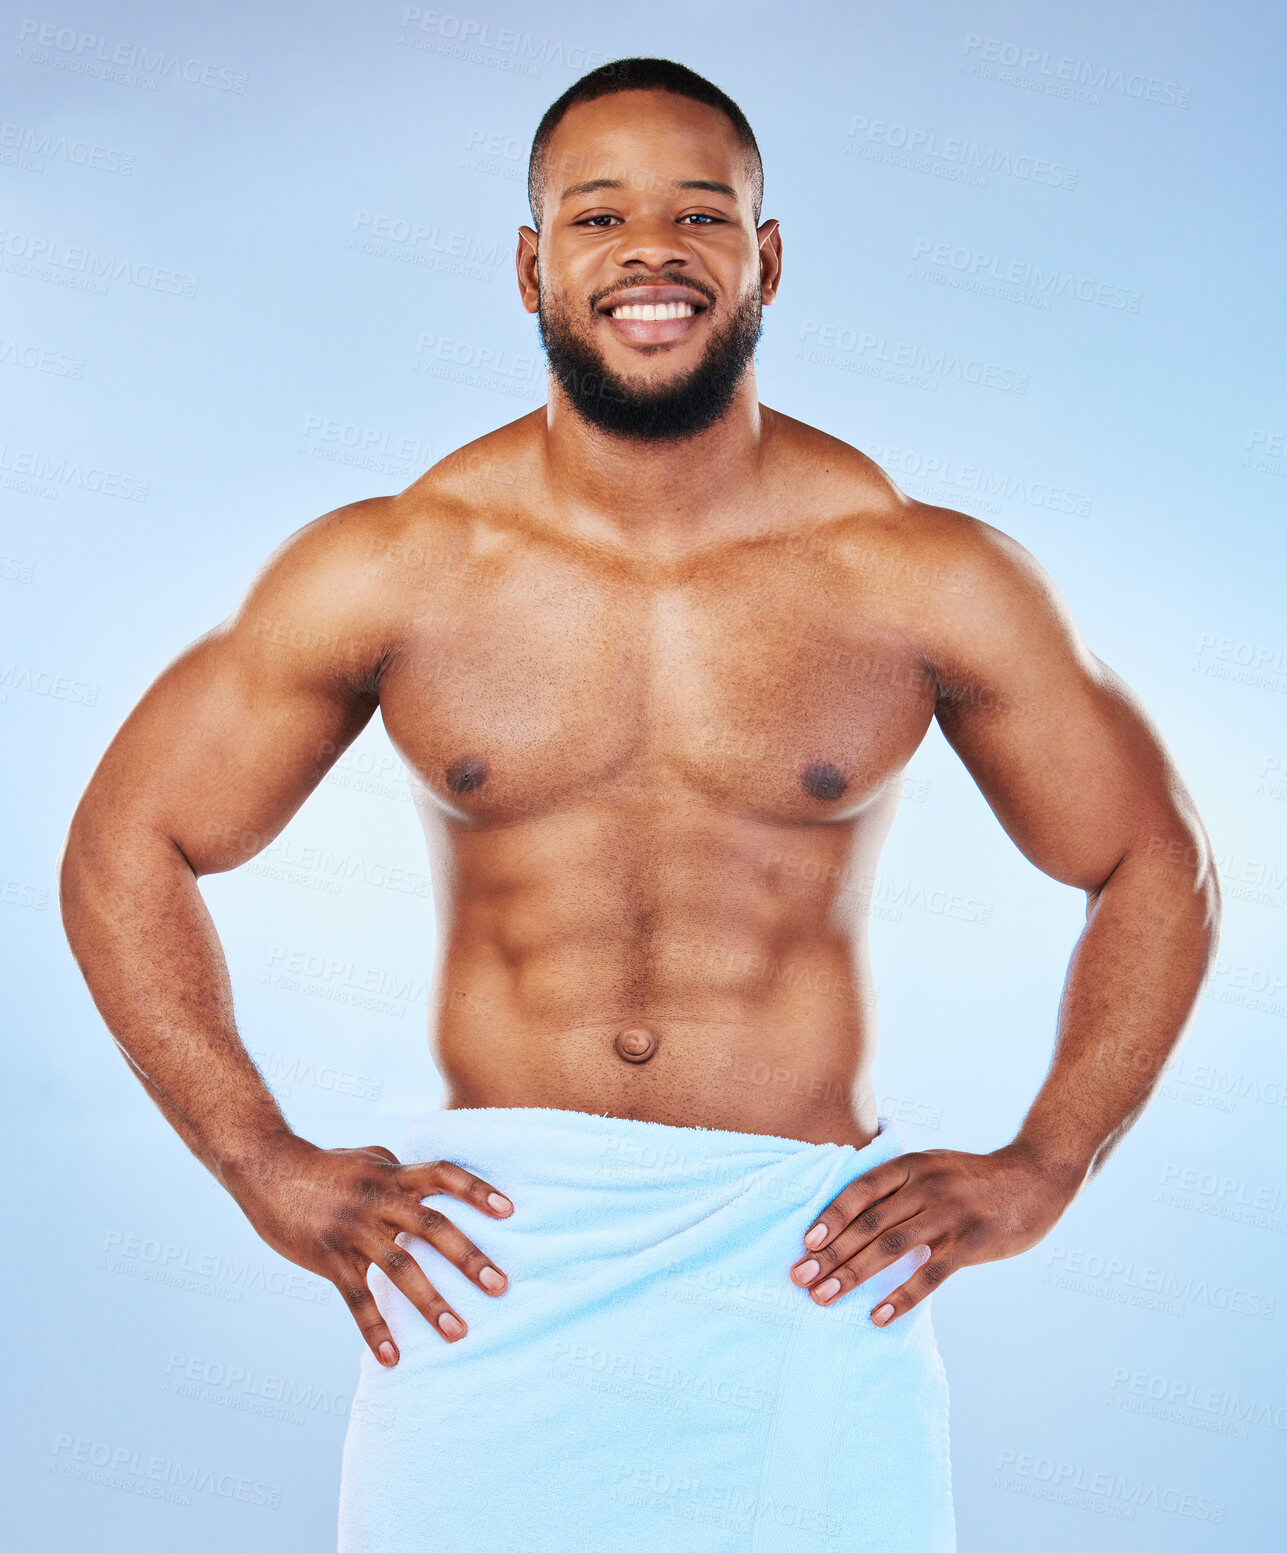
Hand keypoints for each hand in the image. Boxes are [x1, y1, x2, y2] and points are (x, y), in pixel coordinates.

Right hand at [222, 1135, 513, 1363]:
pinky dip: (374, 1329)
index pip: (443, 1175)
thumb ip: (401, 1173)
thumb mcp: (369, 1158)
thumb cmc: (326, 1166)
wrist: (266, 1168)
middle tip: (501, 1286)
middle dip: (468, 1257)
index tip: (510, 1211)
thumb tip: (432, 1187)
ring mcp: (351, 1228)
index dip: (477, 1190)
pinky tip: (392, 1358)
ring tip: (459, 1332)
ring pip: (399, 1267)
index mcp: (392, 1173)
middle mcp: (377, 1199)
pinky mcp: (326, 1256)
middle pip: (431, 1226)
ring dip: (431, 1302)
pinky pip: (354, 1298)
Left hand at [789, 1143, 1075, 1325]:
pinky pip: (929, 1275)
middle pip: (869, 1224)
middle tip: (801, 1279)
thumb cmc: (972, 1179)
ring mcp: (949, 1214)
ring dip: (853, 1276)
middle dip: (831, 1254)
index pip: (859, 1191)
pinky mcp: (972, 1242)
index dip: (830, 1217)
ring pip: (891, 1249)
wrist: (1035, 1178)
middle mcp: (925, 1186)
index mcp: (910, 1166)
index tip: (805, 1244)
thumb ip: (897, 1188)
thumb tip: (849, 1221)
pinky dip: (900, 1298)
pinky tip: (877, 1317)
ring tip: (825, 1298)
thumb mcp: (932, 1167)